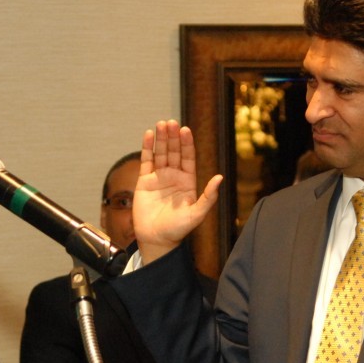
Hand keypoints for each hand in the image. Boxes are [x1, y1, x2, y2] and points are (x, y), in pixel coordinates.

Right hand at [132, 119, 222, 264]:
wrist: (156, 239)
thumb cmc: (178, 229)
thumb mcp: (197, 214)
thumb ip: (209, 197)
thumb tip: (219, 178)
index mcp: (188, 181)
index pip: (188, 157)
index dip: (187, 144)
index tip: (185, 130)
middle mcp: (174, 177)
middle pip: (174, 151)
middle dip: (172, 137)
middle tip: (170, 123)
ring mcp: (159, 178)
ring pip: (160, 153)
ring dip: (161, 139)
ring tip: (160, 124)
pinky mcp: (144, 182)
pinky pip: (146, 161)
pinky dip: (147, 148)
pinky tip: (148, 135)